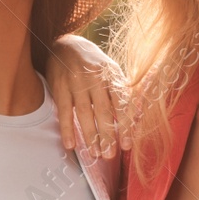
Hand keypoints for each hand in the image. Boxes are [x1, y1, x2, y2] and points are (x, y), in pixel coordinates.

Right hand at [47, 34, 128, 159]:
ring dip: (90, 136)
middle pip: (103, 111)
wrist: (66, 44)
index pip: (121, 104)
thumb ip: (122, 93)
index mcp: (111, 74)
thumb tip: (138, 116)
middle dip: (107, 135)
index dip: (124, 126)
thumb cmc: (93, 63)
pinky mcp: (60, 87)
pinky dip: (67, 129)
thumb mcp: (111, 72)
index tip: (126, 145)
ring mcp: (76, 82)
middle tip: (110, 155)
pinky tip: (71, 144)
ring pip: (84, 113)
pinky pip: (64, 112)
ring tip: (95, 153)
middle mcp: (95, 78)